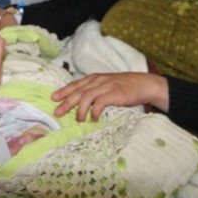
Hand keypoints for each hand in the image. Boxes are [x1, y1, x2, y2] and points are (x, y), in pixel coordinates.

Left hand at [51, 72, 168, 121]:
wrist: (144, 84)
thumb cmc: (125, 87)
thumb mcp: (107, 84)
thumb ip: (95, 90)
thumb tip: (81, 101)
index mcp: (95, 77)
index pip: (76, 84)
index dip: (64, 91)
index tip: (54, 98)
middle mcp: (98, 80)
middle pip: (78, 91)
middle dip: (66, 102)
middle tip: (57, 112)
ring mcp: (106, 86)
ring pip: (86, 97)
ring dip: (80, 110)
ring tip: (78, 120)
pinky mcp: (114, 94)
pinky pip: (99, 103)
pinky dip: (94, 112)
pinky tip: (93, 119)